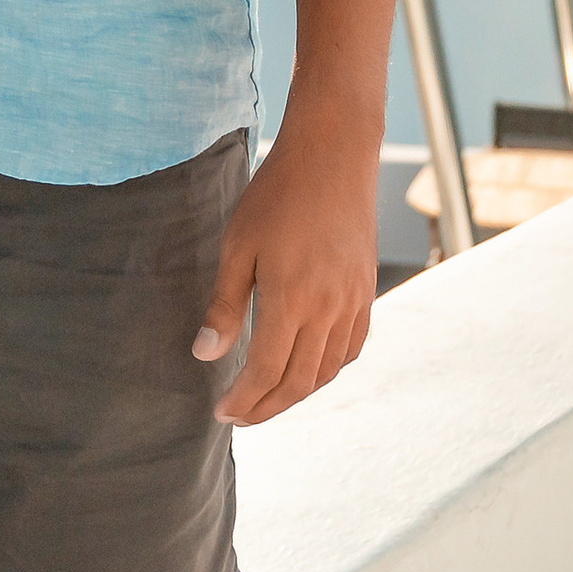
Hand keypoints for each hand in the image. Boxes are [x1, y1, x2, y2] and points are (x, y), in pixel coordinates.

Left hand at [194, 108, 381, 425]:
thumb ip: (224, 306)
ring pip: (327, 371)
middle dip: (267, 408)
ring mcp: (354, 302)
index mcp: (291, 299)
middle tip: (240, 416)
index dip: (243, 400)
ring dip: (297, 393)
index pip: (266, 373)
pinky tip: (307, 368)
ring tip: (268, 397)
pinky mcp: (367, 292)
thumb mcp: (238, 245)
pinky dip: (327, 369)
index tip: (221, 414)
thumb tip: (205, 356)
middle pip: (299, 383)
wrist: (333, 154)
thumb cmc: (277, 194)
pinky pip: (351, 348)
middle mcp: (329, 308)